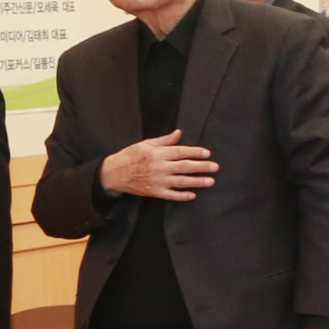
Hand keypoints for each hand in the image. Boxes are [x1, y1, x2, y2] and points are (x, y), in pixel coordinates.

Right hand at [102, 129, 217, 200]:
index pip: (181, 152)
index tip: (207, 153)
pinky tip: (193, 195)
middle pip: (184, 166)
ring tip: (211, 181)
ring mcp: (157, 181)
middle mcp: (159, 167)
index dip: (195, 152)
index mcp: (157, 153)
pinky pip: (171, 195)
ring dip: (197, 182)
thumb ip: (164, 140)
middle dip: (201, 167)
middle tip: (215, 167)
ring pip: (181, 181)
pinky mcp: (154, 192)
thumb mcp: (145, 144)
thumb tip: (179, 133)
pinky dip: (182, 196)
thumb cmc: (130, 156)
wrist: (113, 174)